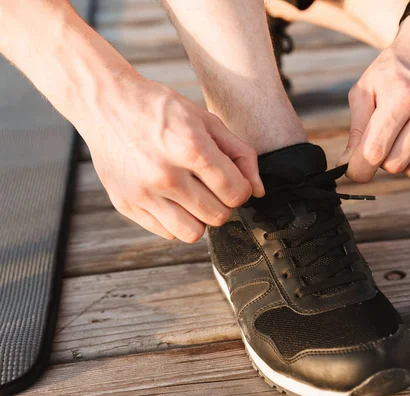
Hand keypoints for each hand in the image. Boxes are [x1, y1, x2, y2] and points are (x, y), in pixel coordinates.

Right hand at [82, 77, 263, 242]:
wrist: (106, 103)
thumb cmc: (161, 110)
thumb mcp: (207, 120)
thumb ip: (240, 154)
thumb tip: (258, 191)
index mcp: (190, 148)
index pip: (236, 193)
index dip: (242, 189)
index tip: (232, 181)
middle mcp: (165, 174)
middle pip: (218, 216)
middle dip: (222, 203)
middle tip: (212, 187)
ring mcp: (142, 192)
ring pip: (193, 233)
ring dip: (200, 218)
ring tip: (193, 196)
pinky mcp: (125, 204)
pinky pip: (166, 232)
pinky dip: (175, 220)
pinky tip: (170, 197)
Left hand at [337, 13, 409, 181]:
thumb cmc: (394, 70)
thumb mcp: (366, 89)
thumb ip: (356, 129)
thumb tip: (348, 166)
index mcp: (401, 96)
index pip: (375, 151)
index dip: (359, 169)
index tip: (353, 170)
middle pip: (395, 165)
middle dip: (382, 160)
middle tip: (382, 140)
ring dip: (404, 164)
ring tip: (401, 140)